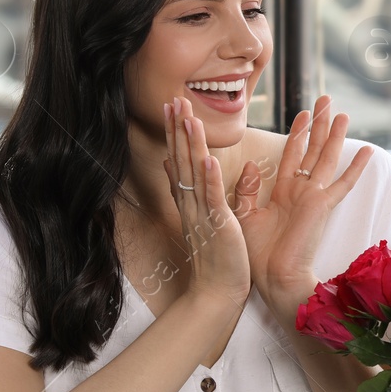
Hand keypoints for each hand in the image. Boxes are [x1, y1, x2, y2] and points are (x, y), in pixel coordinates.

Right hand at [164, 96, 250, 308]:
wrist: (218, 291)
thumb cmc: (217, 257)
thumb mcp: (203, 215)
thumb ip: (192, 188)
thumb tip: (177, 164)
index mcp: (191, 200)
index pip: (180, 160)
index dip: (176, 133)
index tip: (172, 106)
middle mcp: (191, 204)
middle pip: (182, 160)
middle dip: (178, 129)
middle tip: (173, 100)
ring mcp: (202, 214)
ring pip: (193, 174)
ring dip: (190, 145)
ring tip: (187, 118)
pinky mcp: (218, 226)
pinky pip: (211, 198)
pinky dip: (208, 179)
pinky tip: (206, 158)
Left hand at [234, 95, 372, 316]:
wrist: (272, 276)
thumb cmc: (257, 255)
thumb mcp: (244, 215)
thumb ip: (247, 190)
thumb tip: (252, 165)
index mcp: (284, 194)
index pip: (292, 155)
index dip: (298, 133)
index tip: (304, 112)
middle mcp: (302, 192)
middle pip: (313, 150)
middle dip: (320, 124)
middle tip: (326, 99)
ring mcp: (314, 198)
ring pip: (327, 159)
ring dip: (335, 135)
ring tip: (343, 112)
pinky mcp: (322, 206)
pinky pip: (342, 182)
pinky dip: (355, 167)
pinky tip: (367, 150)